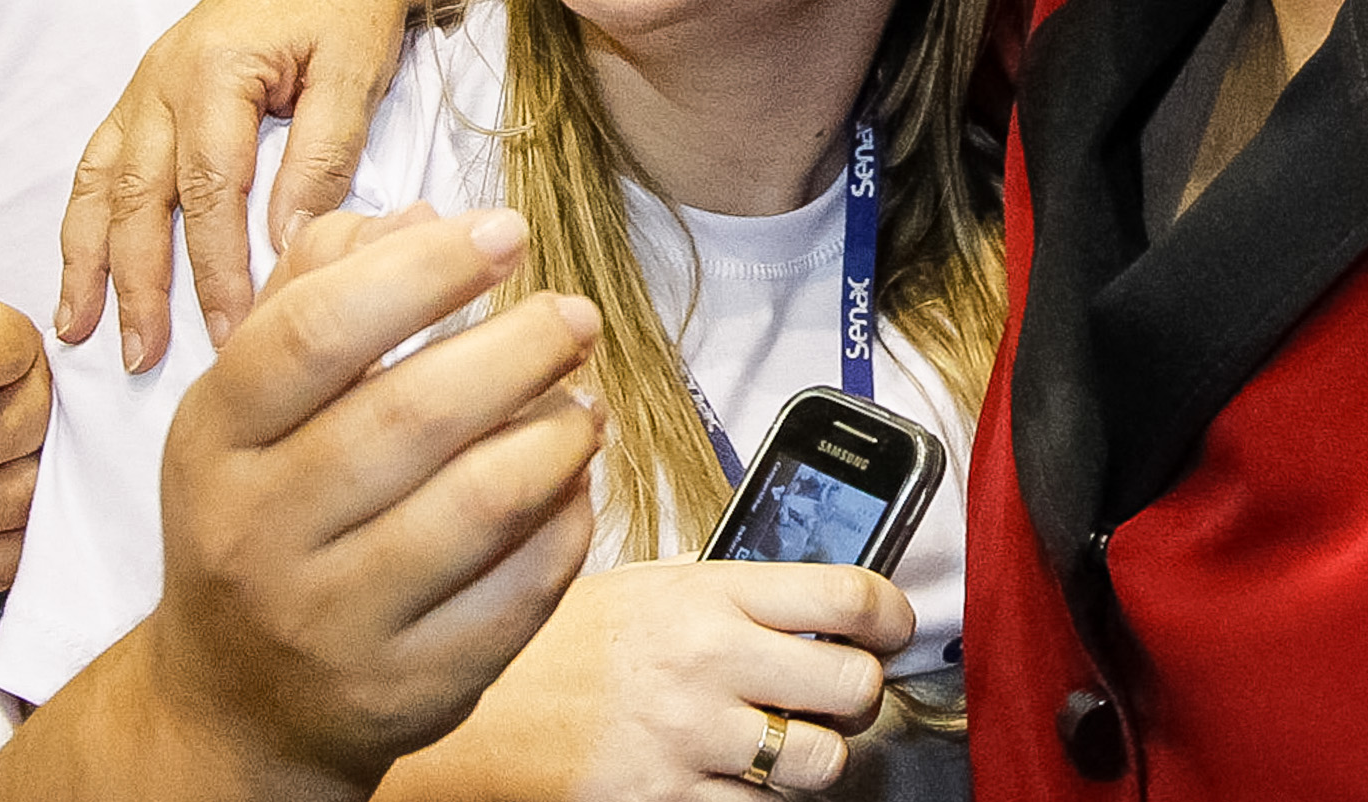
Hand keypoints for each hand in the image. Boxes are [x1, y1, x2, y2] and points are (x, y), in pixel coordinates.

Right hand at [59, 0, 496, 371]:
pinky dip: (83, 218)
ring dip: (87, 258)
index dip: (215, 272)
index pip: (207, 193)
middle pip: (136, 196)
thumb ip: (322, 158)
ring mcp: (146, 81)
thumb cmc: (357, 3)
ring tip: (77, 329)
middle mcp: (163, 76)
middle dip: (135, 283)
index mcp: (214, 69)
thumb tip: (288, 244)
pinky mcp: (148, 88)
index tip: (234, 338)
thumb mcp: (355, 75)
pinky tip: (79, 267)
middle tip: (139, 359)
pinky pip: (99, 158)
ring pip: (100, 180)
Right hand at [137, 205, 604, 789]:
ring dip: (559, 435)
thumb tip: (421, 214)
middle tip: (575, 314)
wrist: (236, 701)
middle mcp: (261, 531)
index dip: (424, 269)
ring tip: (585, 400)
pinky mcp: (411, 687)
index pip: (318, 332)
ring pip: (481, 506)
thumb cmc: (256, 515)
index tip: (505, 230)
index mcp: (215, 439)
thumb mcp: (247, 403)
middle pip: (413, 414)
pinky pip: (520, 593)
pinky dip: (567, 523)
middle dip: (520, 347)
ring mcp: (335, 620)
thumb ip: (318, 290)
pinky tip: (574, 482)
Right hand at [416, 560, 913, 801]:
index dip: (891, 616)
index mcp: (707, 594)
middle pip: (853, 686)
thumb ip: (727, 594)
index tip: (889, 628)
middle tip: (839, 694)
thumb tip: (810, 604)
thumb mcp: (644, 588)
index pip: (848, 596)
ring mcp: (694, 738)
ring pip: (822, 764)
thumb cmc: (557, 645)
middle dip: (859, 694)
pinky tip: (741, 781)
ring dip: (818, 760)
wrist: (476, 712)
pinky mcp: (673, 799)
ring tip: (788, 745)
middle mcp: (710, 662)